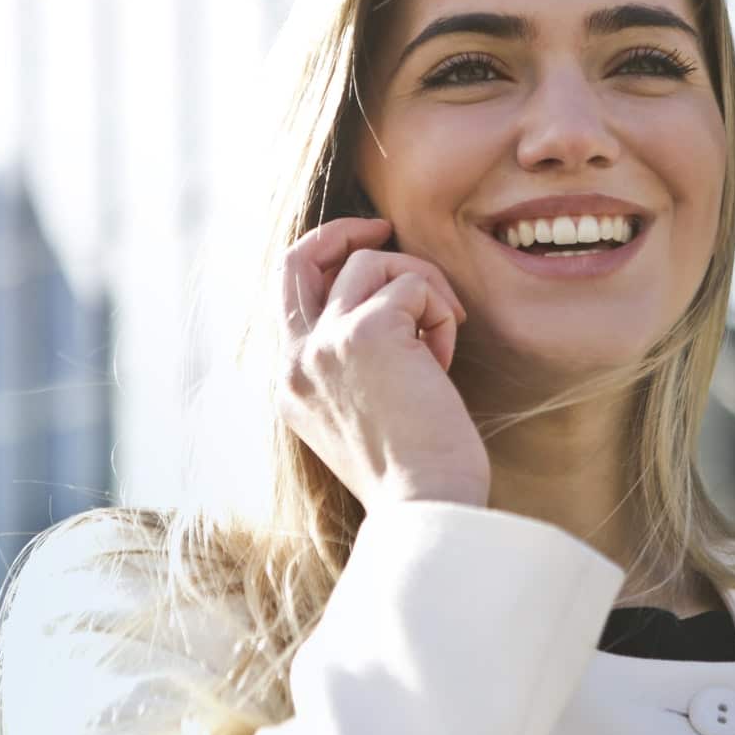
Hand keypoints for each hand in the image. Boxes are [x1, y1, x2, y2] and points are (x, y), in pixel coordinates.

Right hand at [275, 216, 490, 511]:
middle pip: (298, 258)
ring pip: (372, 263)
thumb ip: (352, 364)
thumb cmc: (413, 473)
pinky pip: (414, 285)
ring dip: (421, 288)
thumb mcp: (361, 416)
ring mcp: (324, 343)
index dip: (327, 263)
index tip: (367, 254)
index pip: (289, 296)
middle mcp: (295, 360)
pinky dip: (440, 312)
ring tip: (441, 338)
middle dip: (342, 231)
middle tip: (384, 227)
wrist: (426, 507)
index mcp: (289, 384)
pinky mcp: (367, 332)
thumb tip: (387, 307)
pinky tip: (445, 361)